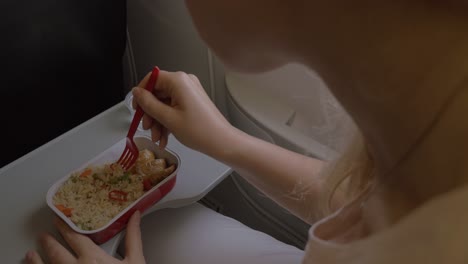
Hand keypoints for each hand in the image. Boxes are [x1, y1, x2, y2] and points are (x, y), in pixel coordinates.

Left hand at [25, 211, 144, 263]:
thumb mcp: (135, 261)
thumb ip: (133, 238)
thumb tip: (134, 217)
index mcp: (92, 258)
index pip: (74, 237)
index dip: (64, 227)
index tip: (58, 221)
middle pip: (56, 252)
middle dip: (48, 242)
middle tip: (42, 236)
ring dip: (36, 261)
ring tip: (31, 255)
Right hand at [132, 70, 236, 157]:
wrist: (222, 142)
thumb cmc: (200, 130)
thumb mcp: (168, 118)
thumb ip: (149, 104)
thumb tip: (136, 93)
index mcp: (179, 81)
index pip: (152, 78)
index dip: (141, 93)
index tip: (136, 108)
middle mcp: (185, 83)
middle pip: (157, 93)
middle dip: (150, 113)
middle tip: (147, 128)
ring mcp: (189, 93)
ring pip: (164, 104)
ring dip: (158, 121)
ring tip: (158, 138)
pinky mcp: (192, 102)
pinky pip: (173, 108)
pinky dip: (167, 122)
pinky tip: (164, 138)